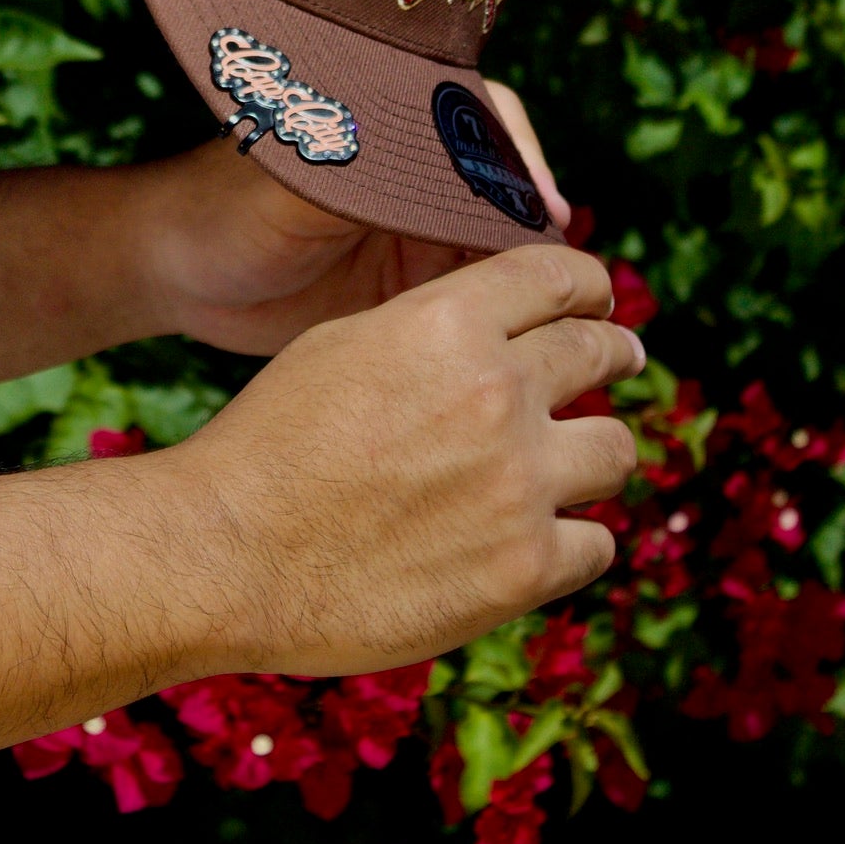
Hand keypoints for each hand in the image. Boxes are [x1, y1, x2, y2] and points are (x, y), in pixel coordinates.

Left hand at [139, 80, 570, 354]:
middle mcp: (419, 176)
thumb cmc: (225, 206)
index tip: (548, 209)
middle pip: (508, 193)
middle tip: (577, 279)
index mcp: (399, 126)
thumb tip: (440, 158)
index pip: (488, 125)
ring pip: (500, 252)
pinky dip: (501, 325)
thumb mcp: (299, 182)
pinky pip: (471, 303)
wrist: (176, 271)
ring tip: (568, 320)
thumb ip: (366, 167)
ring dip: (533, 282)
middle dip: (543, 230)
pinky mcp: (410, 296)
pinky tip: (522, 354)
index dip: (522, 163)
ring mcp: (419, 235)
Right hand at [163, 242, 642, 676]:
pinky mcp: (525, 568)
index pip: (560, 275)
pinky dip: (570, 543)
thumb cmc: (272, 444)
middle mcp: (496, 390)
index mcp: (448, 321)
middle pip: (601, 352)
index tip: (597, 300)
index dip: (589, 284)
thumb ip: (434, 326)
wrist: (226, 552)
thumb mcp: (345, 342)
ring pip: (617, 449)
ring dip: (593, 453)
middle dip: (615, 353)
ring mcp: (518, 482)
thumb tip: (500, 327)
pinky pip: (597, 544)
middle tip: (618, 363)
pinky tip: (535, 542)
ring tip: (572, 466)